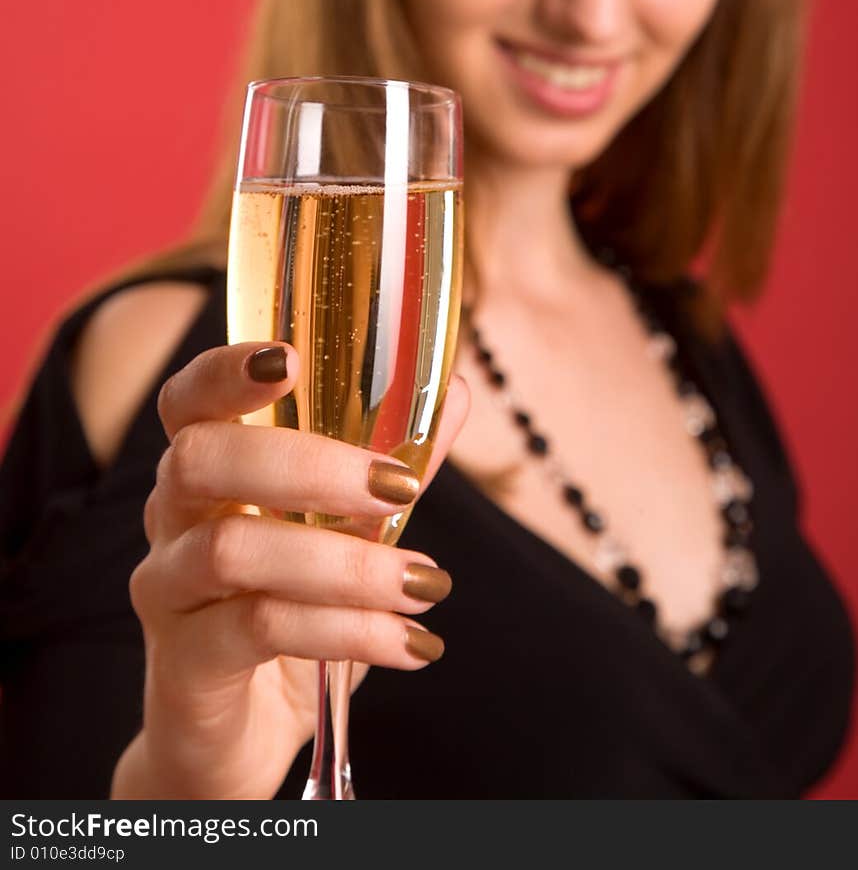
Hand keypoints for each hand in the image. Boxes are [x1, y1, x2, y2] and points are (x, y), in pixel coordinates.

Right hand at [110, 341, 467, 799]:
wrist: (237, 739)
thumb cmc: (289, 613)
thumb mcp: (347, 535)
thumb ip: (389, 463)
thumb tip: (451, 391)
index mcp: (206, 473)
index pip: (188, 401)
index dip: (225, 370)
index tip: (290, 358)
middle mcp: (171, 520)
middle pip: (200, 458)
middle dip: (305, 463)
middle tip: (396, 488)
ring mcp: (167, 593)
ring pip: (234, 551)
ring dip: (345, 564)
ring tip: (428, 583)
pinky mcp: (183, 665)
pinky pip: (259, 629)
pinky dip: (348, 631)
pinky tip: (411, 642)